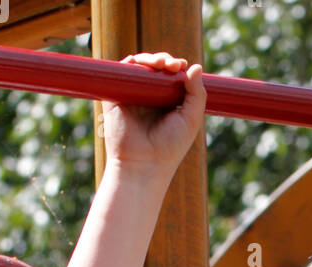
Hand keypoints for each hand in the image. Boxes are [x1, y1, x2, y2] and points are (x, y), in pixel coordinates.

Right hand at [101, 53, 205, 173]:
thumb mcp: (191, 120)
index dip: (177, 67)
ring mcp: (132, 96)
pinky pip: (121, 73)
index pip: (172, 77)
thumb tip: (195, 66)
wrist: (143, 163)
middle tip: (173, 65)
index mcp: (168, 104)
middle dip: (165, 60)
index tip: (182, 66)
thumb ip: (196, 94)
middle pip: (155, 69)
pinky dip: (131, 64)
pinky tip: (142, 64)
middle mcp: (150, 98)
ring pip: (139, 67)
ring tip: (161, 62)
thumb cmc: (170, 147)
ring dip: (149, 58)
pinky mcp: (115, 96)